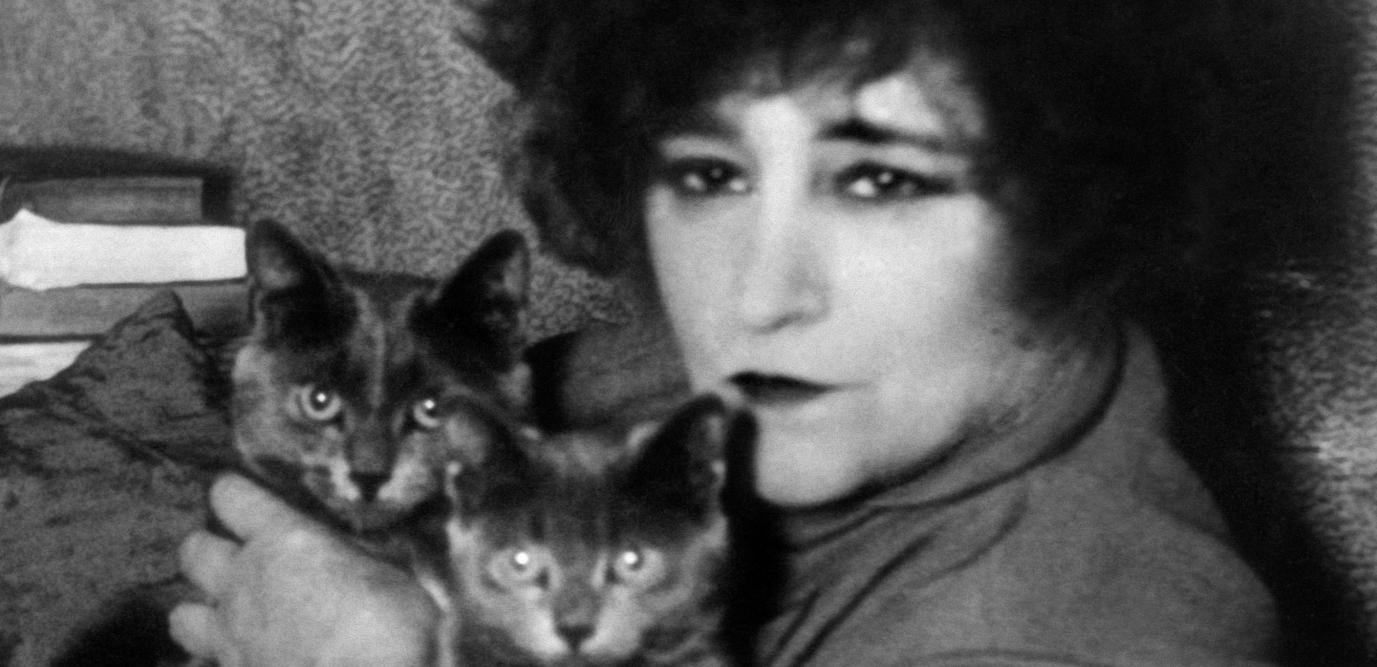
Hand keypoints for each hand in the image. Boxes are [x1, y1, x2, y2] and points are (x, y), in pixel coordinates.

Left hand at [169, 474, 438, 666]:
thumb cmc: (391, 624)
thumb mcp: (386, 570)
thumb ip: (349, 556)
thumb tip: (346, 551)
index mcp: (282, 539)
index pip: (232, 497)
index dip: (236, 495)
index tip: (245, 498)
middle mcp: (242, 581)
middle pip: (194, 551)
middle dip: (209, 551)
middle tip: (237, 558)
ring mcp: (229, 636)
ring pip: (182, 616)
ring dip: (202, 611)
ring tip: (231, 615)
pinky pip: (201, 663)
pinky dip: (215, 659)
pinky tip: (242, 658)